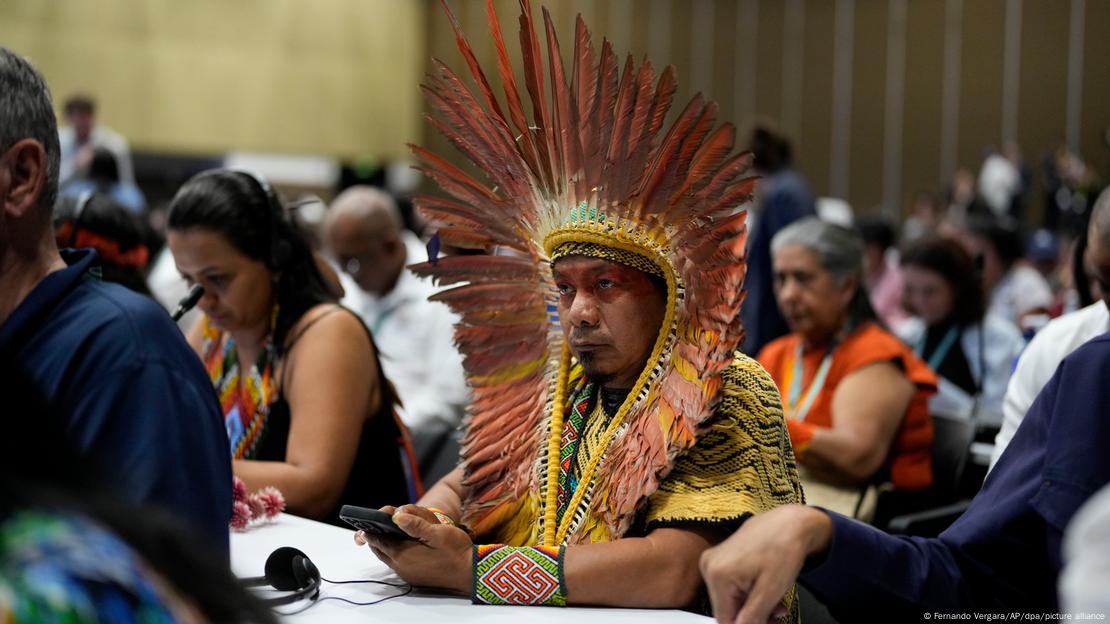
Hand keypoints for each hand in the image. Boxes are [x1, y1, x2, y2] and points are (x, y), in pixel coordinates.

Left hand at [353, 504, 472, 593]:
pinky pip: (396, 562)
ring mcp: (406, 573)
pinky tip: (405, 542)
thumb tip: (395, 515)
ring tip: (390, 528)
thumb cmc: (456, 550)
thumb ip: (416, 524)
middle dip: (376, 534)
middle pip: (379, 547)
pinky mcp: (413, 577)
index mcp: (403, 554)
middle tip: (379, 520)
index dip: (372, 525)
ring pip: (386, 555)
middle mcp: (400, 566)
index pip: (377, 538)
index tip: (371, 515)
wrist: (470, 573)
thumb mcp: (438, 532)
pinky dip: (395, 550)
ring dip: (386, 542)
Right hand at [699, 505, 832, 623]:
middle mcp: (709, 566)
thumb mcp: (770, 591)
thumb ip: (753, 617)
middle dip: (753, 616)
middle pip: (727, 609)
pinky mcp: (721, 557)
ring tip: (777, 602)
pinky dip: (749, 592)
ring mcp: (714, 560)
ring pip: (731, 599)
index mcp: (717, 574)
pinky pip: (732, 586)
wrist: (789, 522)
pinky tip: (766, 589)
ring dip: (753, 605)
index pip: (725, 619)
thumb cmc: (783, 548)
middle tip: (777, 615)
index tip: (767, 622)